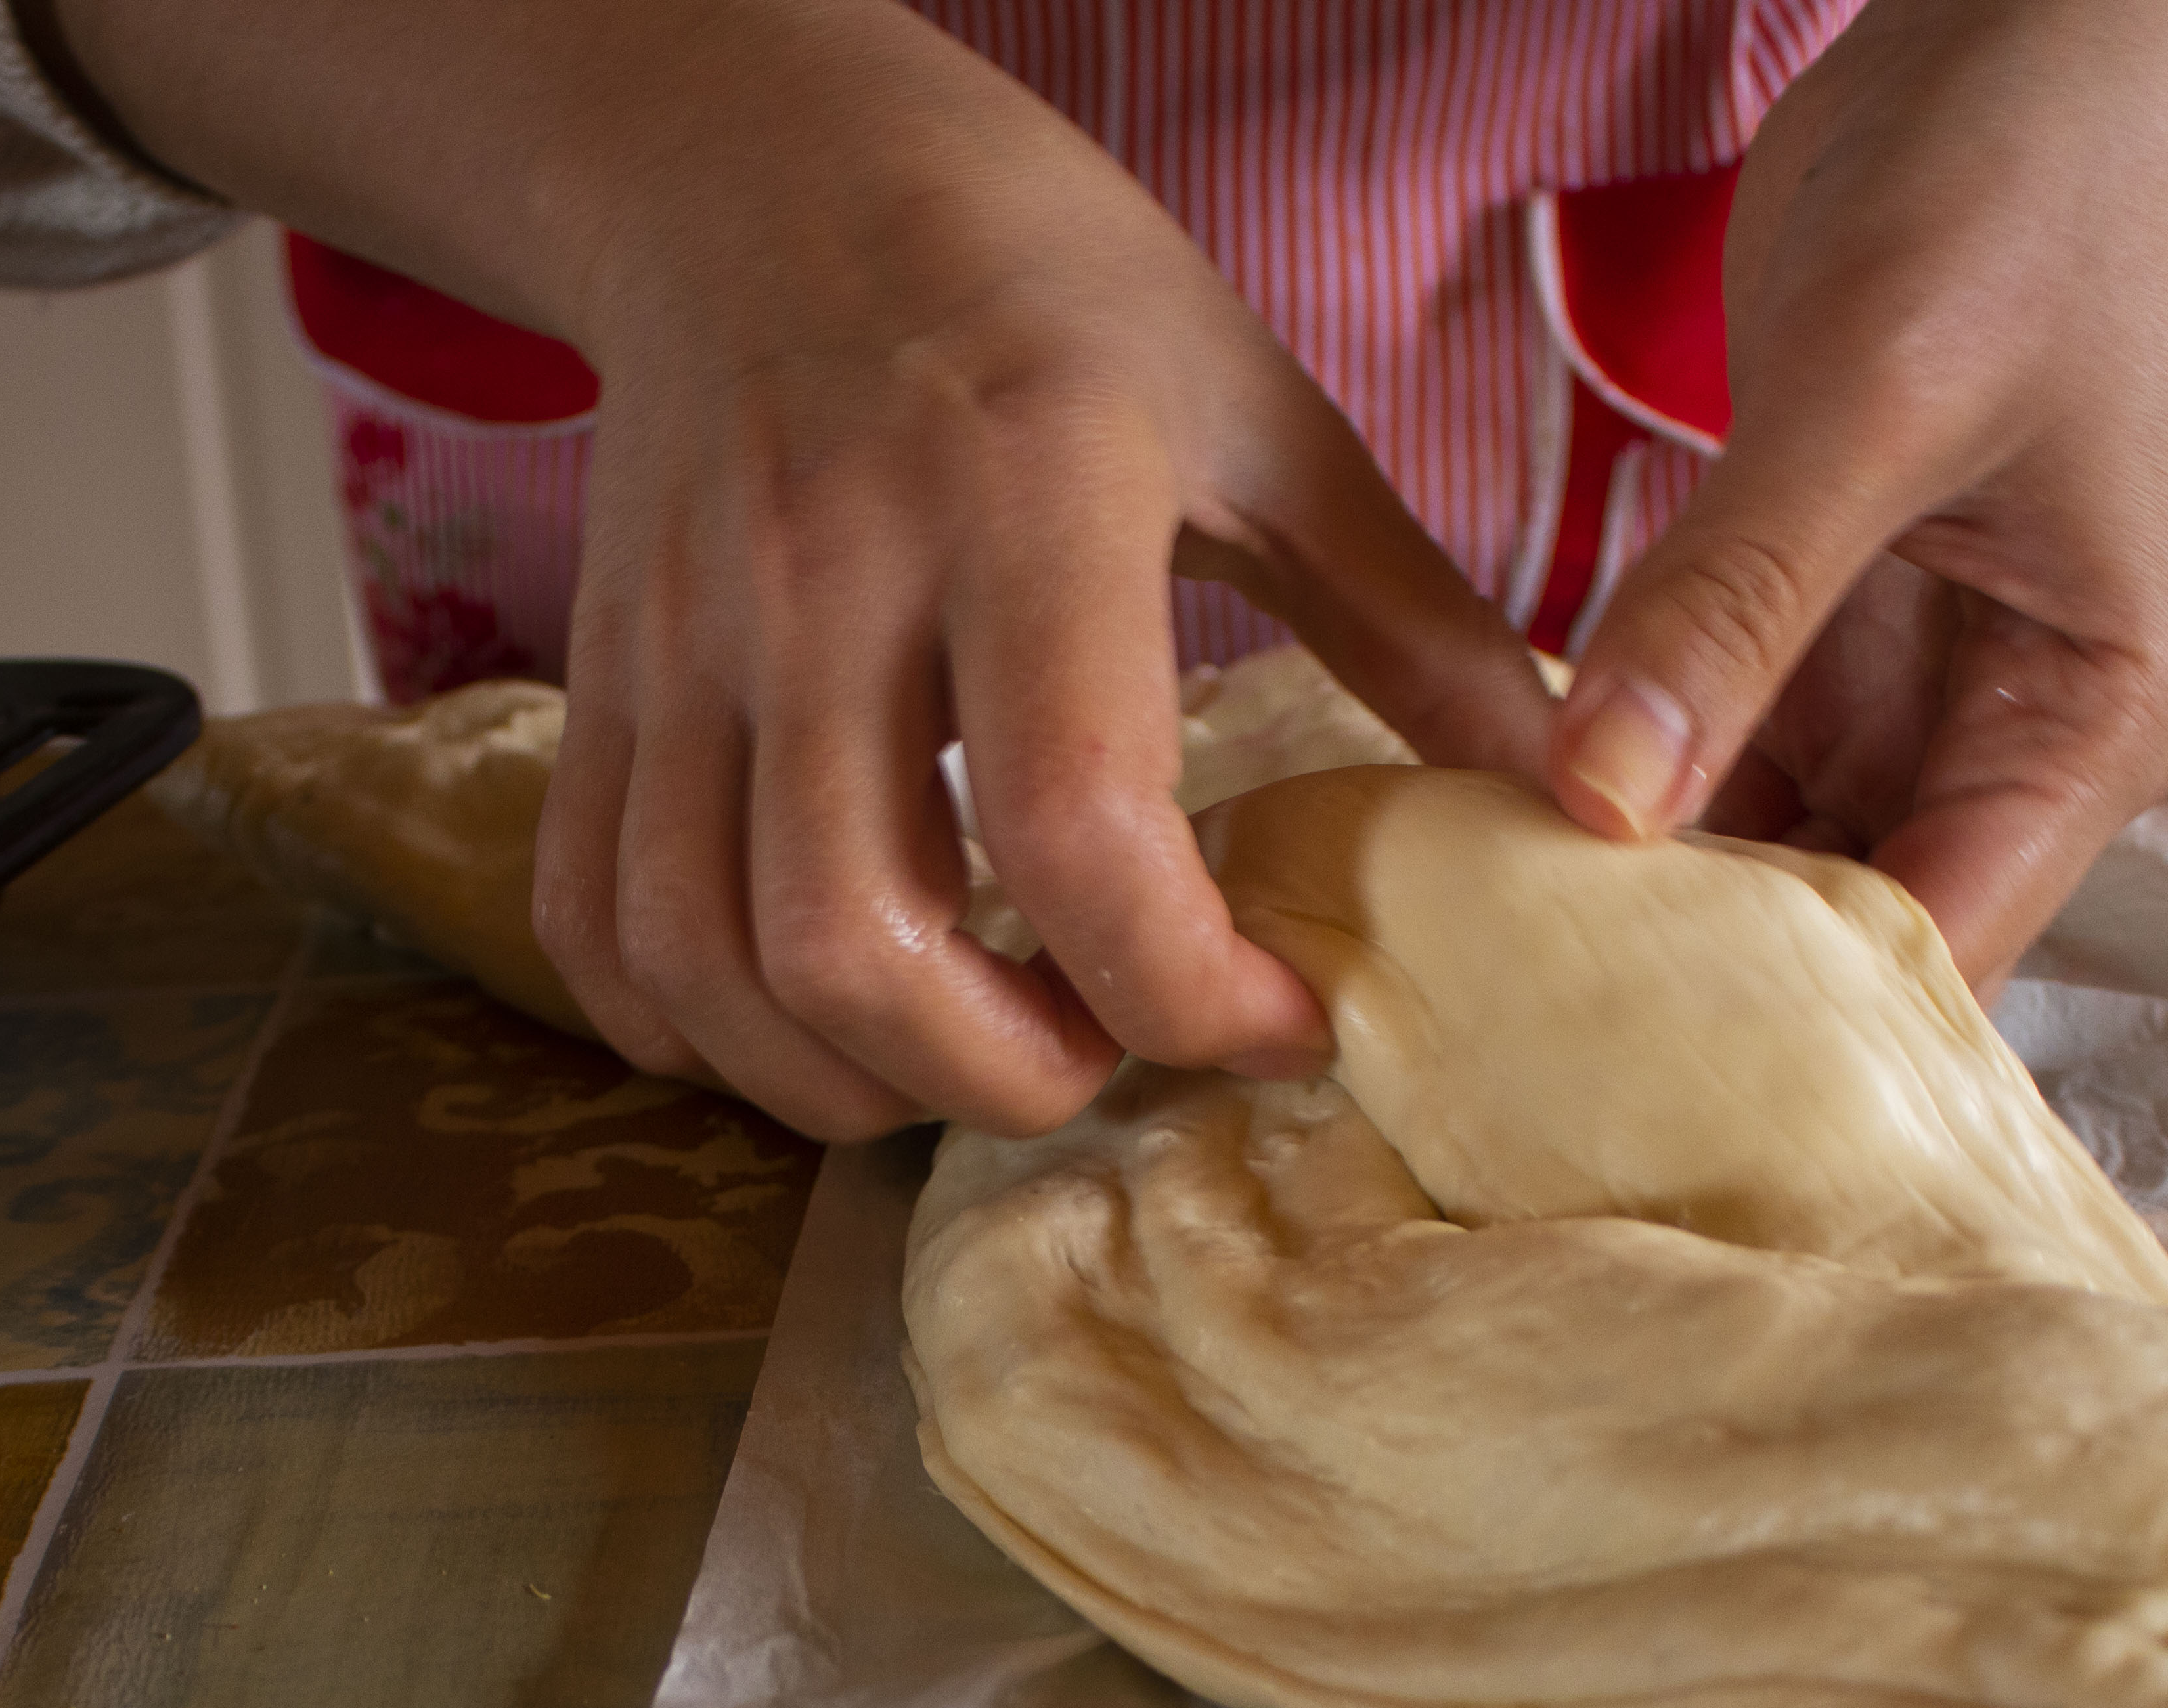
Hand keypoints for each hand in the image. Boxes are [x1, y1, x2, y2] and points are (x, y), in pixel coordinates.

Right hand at [46, 0, 1550, 1138]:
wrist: (760, 166)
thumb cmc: (1043, 285)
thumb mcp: (1259, 414)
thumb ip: (1411, 622)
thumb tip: (1573, 791)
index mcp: (1027, 494)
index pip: (1076, 824)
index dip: (1188, 985)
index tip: (1281, 1015)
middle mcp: (827, 575)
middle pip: (855, 942)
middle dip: (1001, 1077)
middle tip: (1105, 1058)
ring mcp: (685, 638)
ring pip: (705, 963)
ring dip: (843, 1081)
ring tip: (972, 1055)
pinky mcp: (600, 677)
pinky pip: (594, 925)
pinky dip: (693, 1029)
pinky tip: (814, 1019)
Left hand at [1542, 0, 2167, 990]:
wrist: (2006, 53)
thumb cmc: (2014, 194)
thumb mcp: (1876, 396)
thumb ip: (1741, 602)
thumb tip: (1607, 798)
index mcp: (2088, 723)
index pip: (1943, 945)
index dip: (1791, 1031)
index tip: (1619, 1085)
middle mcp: (2001, 742)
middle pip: (1839, 939)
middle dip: (1687, 998)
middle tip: (1504, 1066)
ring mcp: (1895, 698)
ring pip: (1751, 868)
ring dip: (1625, 913)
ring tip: (1468, 986)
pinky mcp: (1800, 643)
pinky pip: (1692, 768)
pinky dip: (1602, 810)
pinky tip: (1482, 858)